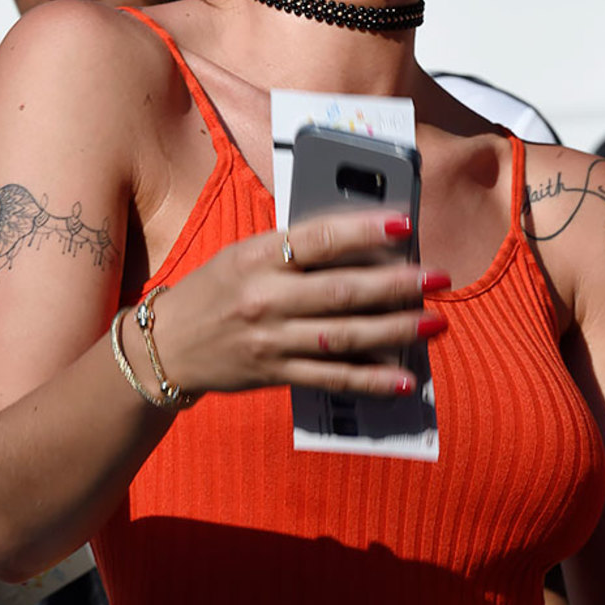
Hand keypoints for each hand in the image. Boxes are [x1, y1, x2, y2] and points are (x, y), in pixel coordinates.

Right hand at [136, 209, 449, 400]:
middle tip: (438, 278)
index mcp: (258, 257)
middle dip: (397, 286)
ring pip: (344, 336)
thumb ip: (295, 248)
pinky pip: (332, 378)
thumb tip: (361, 241)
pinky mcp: (275, 374)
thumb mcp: (246, 254)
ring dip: (395, 330)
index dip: (362, 231)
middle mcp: (265, 299)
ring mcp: (271, 341)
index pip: (317, 239)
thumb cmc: (215, 289)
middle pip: (342, 292)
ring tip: (434, 322)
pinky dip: (371, 379)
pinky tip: (404, 378)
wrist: (166, 346)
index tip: (403, 224)